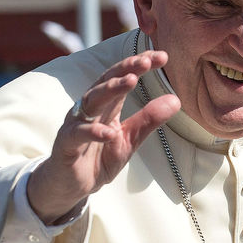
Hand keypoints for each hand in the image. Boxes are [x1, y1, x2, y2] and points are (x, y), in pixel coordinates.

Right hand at [27, 50, 180, 222]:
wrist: (71, 185)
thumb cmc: (99, 157)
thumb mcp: (130, 139)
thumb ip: (149, 120)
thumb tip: (176, 100)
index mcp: (107, 105)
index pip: (123, 77)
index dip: (140, 65)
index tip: (162, 56)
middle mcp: (90, 108)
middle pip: (106, 81)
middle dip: (126, 68)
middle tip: (146, 61)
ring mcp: (76, 124)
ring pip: (91, 100)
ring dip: (111, 90)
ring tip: (131, 81)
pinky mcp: (66, 144)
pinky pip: (78, 134)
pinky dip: (93, 132)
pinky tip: (109, 132)